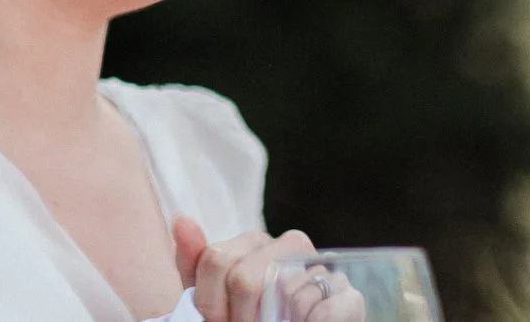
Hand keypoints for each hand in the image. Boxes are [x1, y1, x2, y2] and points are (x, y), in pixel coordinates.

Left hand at [174, 216, 328, 321]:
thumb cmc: (245, 319)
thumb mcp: (212, 299)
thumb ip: (195, 263)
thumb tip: (181, 218)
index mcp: (254, 242)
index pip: (215, 260)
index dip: (210, 305)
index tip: (218, 320)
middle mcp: (291, 245)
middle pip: (243, 279)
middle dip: (237, 318)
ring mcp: (322, 268)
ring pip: (281, 295)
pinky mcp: (348, 296)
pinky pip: (321, 310)